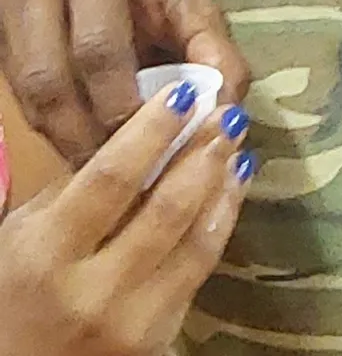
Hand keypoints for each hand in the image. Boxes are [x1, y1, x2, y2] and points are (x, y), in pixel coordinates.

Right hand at [0, 0, 248, 164]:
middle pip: (51, 76)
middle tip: (122, 171)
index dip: (121, 105)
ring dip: (62, 135)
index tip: (151, 147)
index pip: (99, 48)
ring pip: (26, 90)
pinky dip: (47, 120)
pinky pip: (14, 87)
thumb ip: (214, 48)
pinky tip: (77, 138)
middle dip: (86, 132)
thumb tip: (225, 112)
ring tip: (100, 165)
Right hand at [0, 83, 252, 355]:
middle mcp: (92, 291)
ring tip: (237, 144)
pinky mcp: (158, 342)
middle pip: (165, 207)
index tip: (185, 92)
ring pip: (196, 240)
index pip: (111, 179)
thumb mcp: (19, 240)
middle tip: (227, 112)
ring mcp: (131, 321)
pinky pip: (200, 272)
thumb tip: (133, 140)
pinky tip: (232, 190)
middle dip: (202, 152)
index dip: (153, 131)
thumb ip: (70, 193)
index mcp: (46, 256)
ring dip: (223, 184)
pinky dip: (222, 223)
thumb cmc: (14, 298)